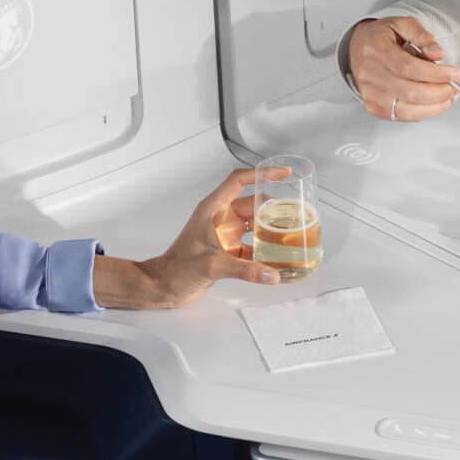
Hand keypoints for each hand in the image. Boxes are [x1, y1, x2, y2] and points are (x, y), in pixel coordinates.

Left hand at [92, 168, 280, 308]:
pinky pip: (251, 246)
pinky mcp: (227, 251)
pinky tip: (277, 259)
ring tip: (292, 233)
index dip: (261, 174)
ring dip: (270, 229)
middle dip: (274, 208)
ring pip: (254, 225)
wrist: (164, 287)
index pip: (239, 181)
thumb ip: (244, 269)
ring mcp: (224, 235)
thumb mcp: (212, 265)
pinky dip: (264, 251)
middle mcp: (220, 218)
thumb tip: (271, 274)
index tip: (282, 172)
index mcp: (213, 209)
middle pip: (253, 204)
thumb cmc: (177, 269)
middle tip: (295, 213)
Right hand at [347, 16, 459, 122]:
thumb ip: (423, 36)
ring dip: (435, 106)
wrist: (358, 47)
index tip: (454, 73)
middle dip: (439, 92)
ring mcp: (370, 93)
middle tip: (454, 86)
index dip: (435, 74)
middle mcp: (370, 74)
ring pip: (407, 109)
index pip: (409, 67)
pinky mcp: (374, 107)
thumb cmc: (382, 37)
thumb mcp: (403, 24)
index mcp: (376, 49)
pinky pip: (402, 116)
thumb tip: (438, 53)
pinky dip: (423, 113)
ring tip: (449, 97)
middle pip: (410, 92)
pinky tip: (434, 104)